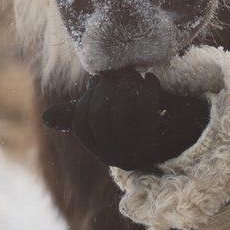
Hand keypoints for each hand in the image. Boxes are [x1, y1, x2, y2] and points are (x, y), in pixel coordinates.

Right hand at [41, 68, 209, 169]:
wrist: (181, 135)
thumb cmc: (139, 122)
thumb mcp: (111, 118)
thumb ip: (83, 114)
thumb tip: (47, 119)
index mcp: (101, 150)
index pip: (81, 124)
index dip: (87, 98)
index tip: (99, 81)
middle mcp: (115, 156)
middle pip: (99, 116)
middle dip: (106, 89)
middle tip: (118, 73)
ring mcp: (136, 150)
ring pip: (121, 112)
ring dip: (127, 87)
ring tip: (135, 74)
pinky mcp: (157, 140)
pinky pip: (145, 111)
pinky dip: (148, 90)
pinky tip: (152, 80)